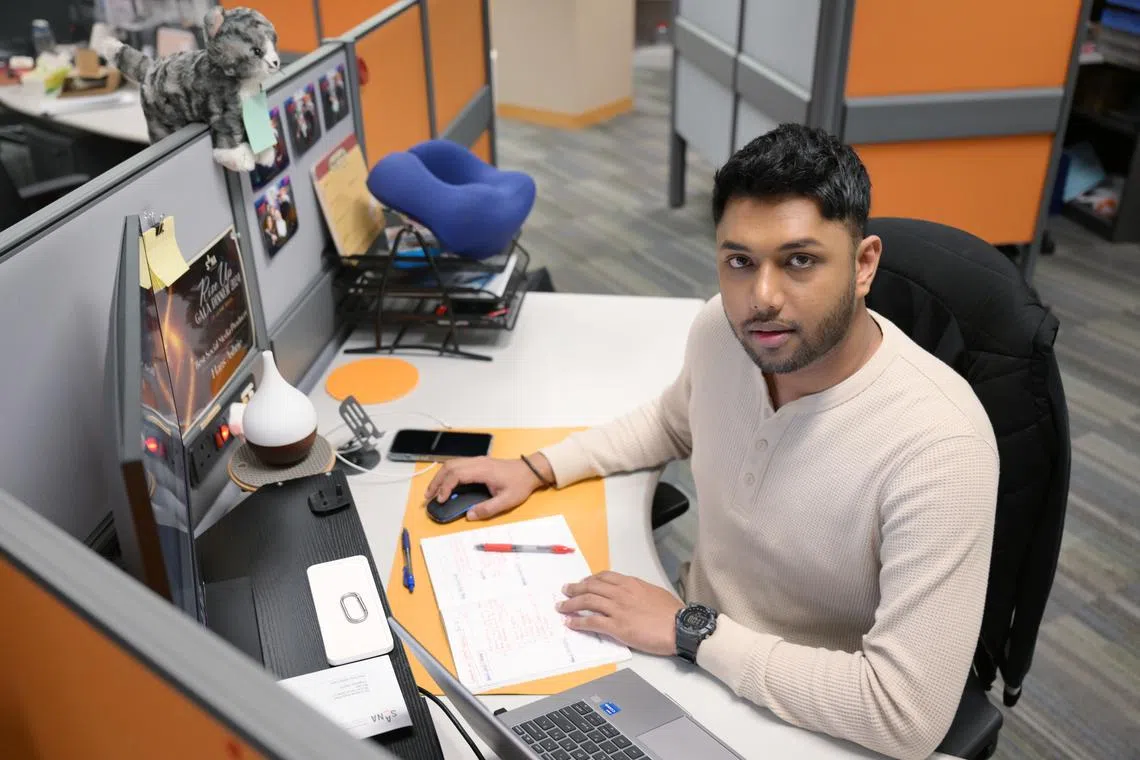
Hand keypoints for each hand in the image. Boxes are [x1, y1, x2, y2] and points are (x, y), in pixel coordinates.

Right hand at [423, 455, 547, 519]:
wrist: (530, 470)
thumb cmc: (519, 484)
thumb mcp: (507, 501)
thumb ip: (488, 509)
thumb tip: (470, 515)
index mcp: (483, 470)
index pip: (457, 475)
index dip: (445, 487)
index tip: (441, 500)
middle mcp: (477, 462)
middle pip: (449, 467)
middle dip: (436, 481)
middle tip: (428, 496)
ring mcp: (477, 460)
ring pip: (452, 464)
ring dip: (440, 476)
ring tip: (433, 491)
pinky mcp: (478, 462)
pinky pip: (458, 465)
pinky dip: (447, 474)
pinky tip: (445, 484)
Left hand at [557, 571, 682, 655]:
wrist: (680, 627)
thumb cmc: (672, 613)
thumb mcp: (655, 593)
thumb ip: (639, 591)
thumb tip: (633, 594)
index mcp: (631, 583)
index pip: (605, 577)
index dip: (591, 579)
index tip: (583, 582)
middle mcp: (621, 593)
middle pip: (592, 587)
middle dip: (575, 588)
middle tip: (565, 590)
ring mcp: (617, 609)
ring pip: (588, 601)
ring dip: (571, 603)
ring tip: (561, 606)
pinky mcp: (617, 627)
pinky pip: (592, 622)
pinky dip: (578, 621)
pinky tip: (570, 622)